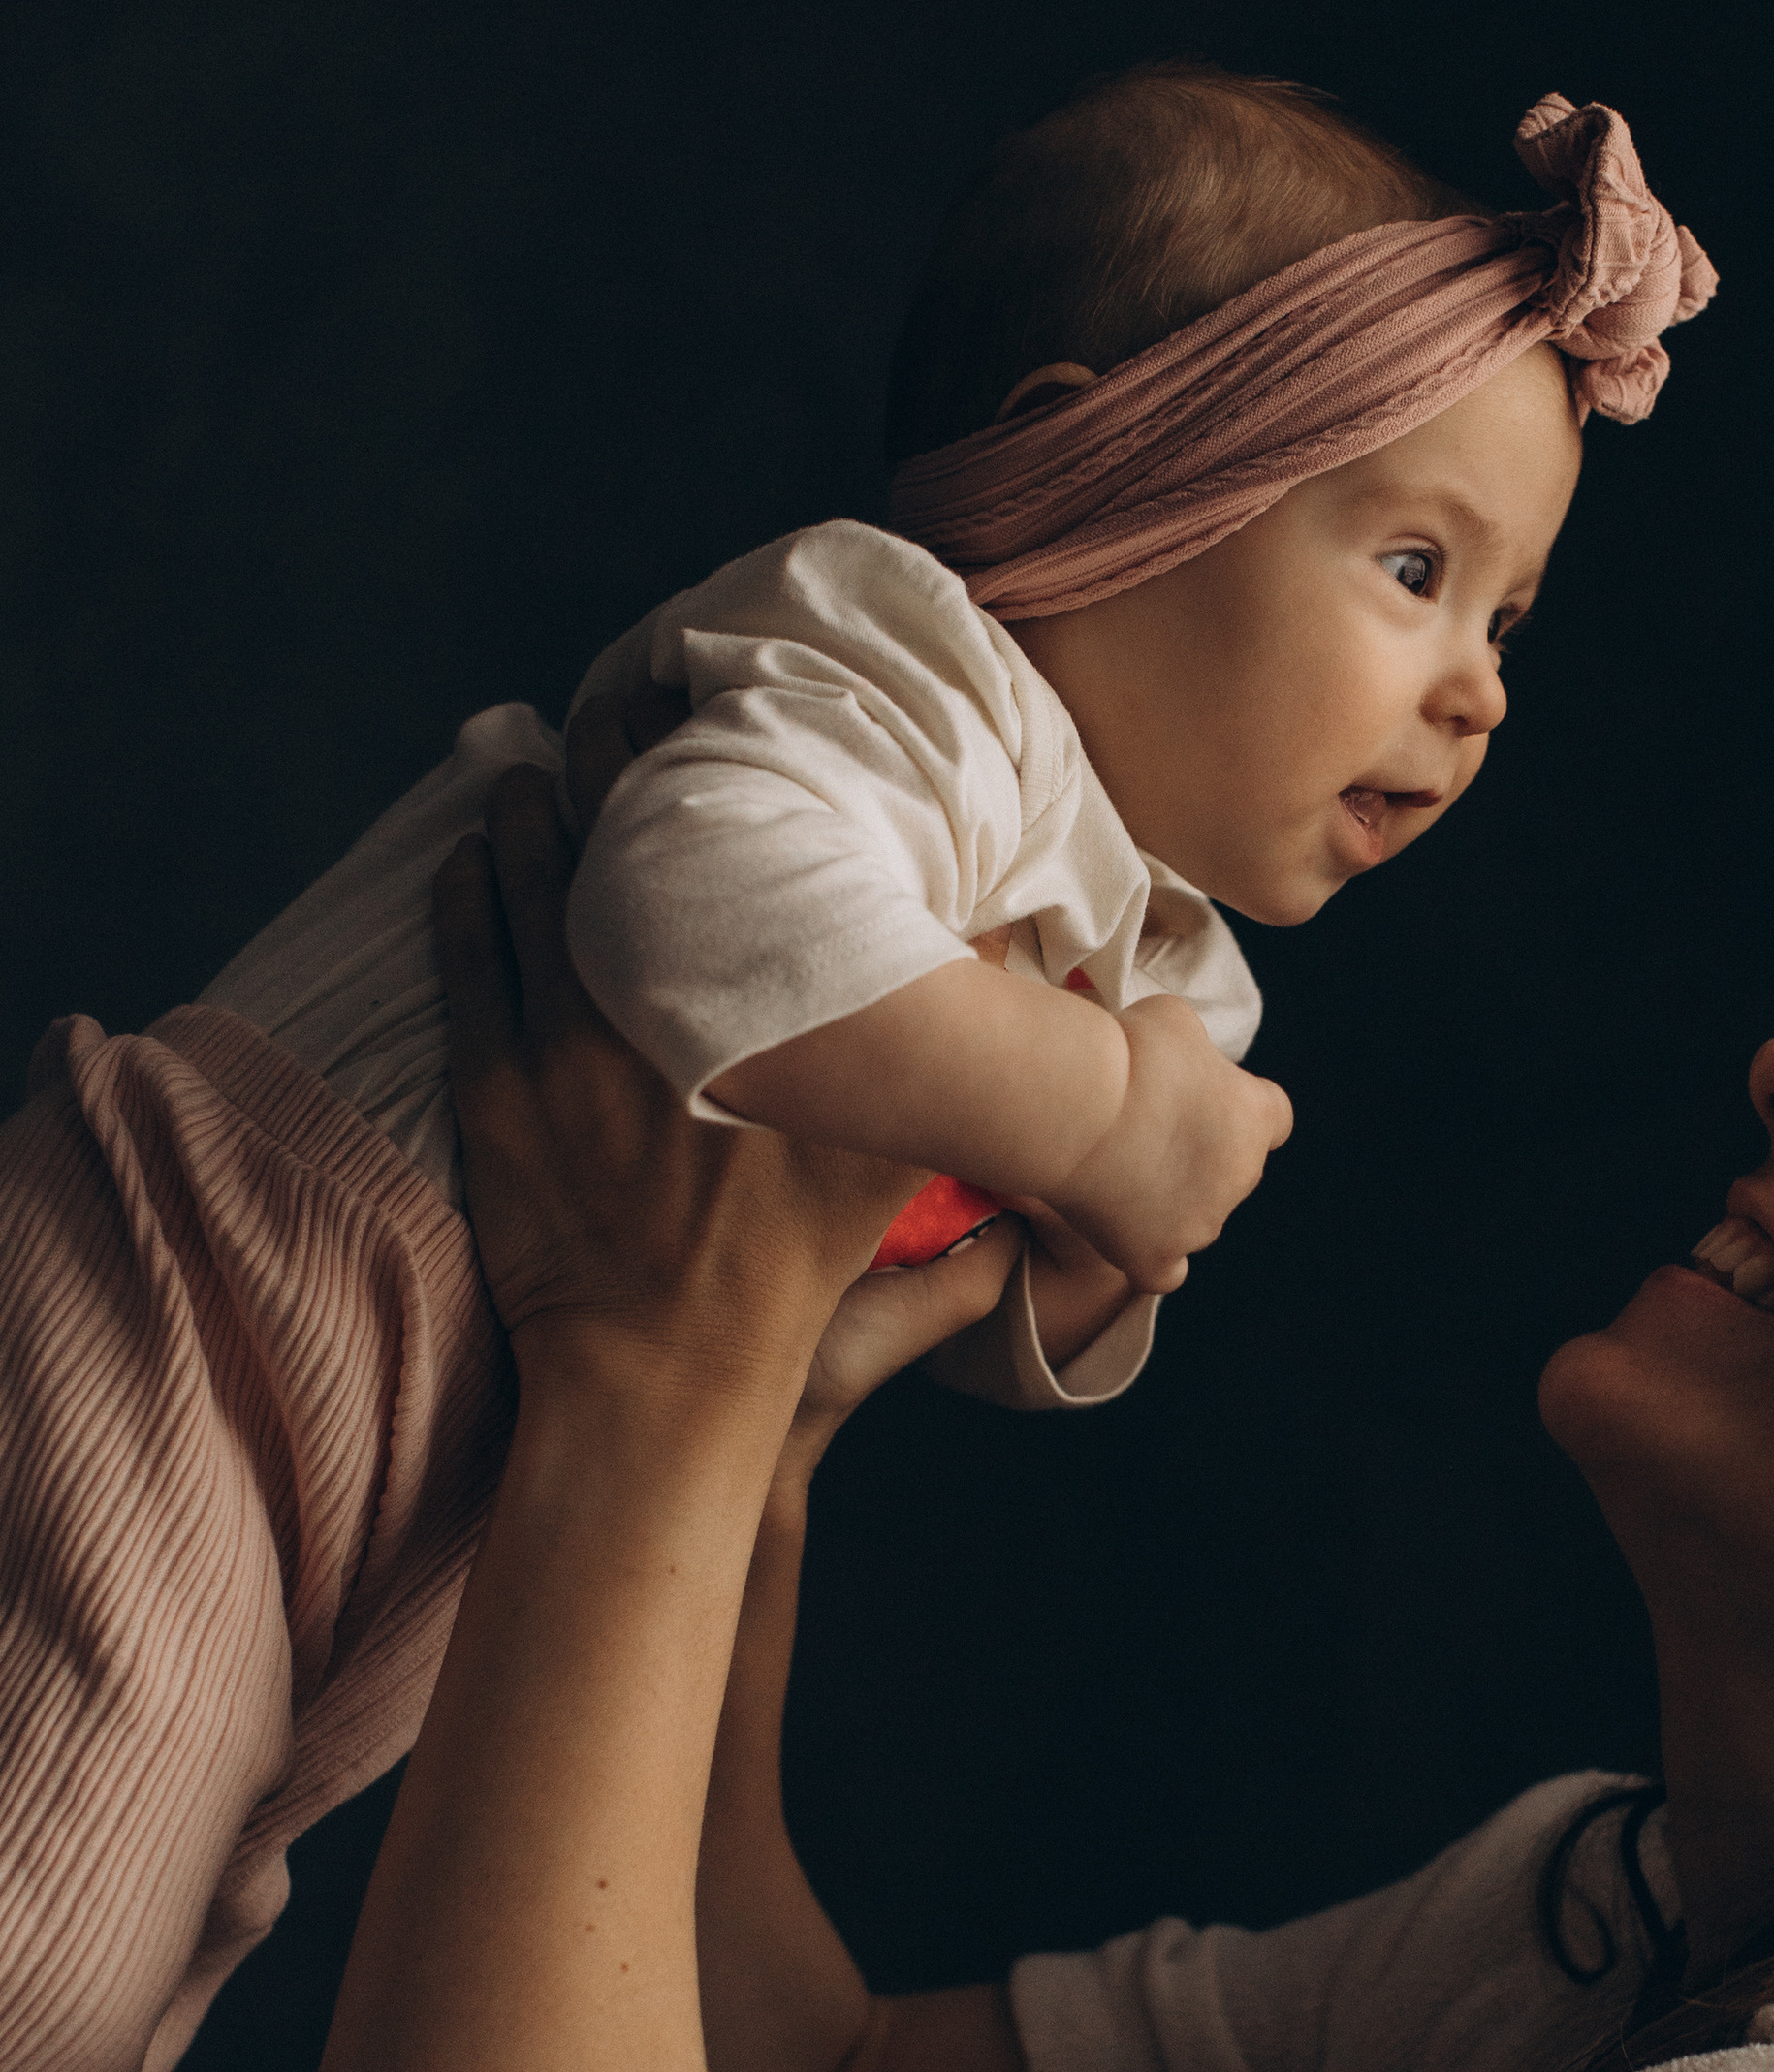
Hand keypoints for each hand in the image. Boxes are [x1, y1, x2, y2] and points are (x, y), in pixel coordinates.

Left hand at [435, 767, 1008, 1423]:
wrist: (661, 1371)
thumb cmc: (785, 1273)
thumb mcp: (889, 1158)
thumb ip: (948, 1047)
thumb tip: (1007, 940)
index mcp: (748, 1008)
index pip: (722, 846)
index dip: (705, 758)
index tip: (708, 705)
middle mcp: (646, 1006)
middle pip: (613, 837)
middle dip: (610, 754)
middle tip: (621, 700)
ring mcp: (554, 1045)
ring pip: (528, 882)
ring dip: (528, 809)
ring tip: (536, 762)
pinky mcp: (492, 1090)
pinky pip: (467, 961)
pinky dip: (467, 892)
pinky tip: (472, 853)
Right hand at [1044, 996, 1292, 1291]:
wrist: (1076, 1105)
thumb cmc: (1126, 1052)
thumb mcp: (1174, 1021)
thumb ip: (1192, 1048)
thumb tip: (1179, 1060)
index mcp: (1257, 1118)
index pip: (1273, 1119)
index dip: (1237, 1108)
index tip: (1198, 1098)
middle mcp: (1241, 1177)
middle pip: (1233, 1169)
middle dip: (1201, 1153)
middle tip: (1144, 1129)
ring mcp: (1202, 1225)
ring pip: (1198, 1217)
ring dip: (1172, 1199)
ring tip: (1117, 1169)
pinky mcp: (1155, 1258)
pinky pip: (1166, 1270)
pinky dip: (1151, 1254)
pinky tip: (1127, 1233)